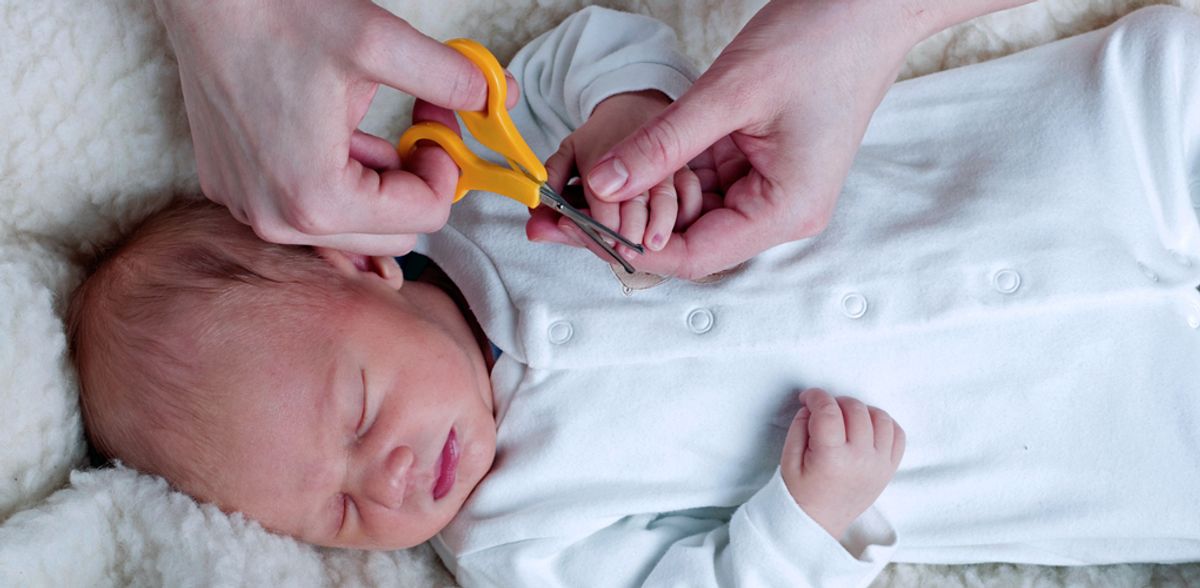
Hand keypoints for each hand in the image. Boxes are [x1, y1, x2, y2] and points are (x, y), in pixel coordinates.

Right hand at [153, 0, 504, 254]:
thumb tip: (498, 97)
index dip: (446, 167)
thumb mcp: (381, 42)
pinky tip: (336, 127)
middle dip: (417, 181)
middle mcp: (276, 220)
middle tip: (420, 120)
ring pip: (353, 226)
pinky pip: (309, 207)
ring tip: (373, 119)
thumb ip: (451, 79)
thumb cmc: (275, 14)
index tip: (439, 122)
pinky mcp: (235, 189)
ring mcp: (250, 208)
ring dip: (379, 181)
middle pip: (392, 234)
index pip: (425, 216)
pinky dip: (339, 177)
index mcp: (315, 199)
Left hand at [584, 0, 1030, 278]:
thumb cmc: (820, 41)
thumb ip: (661, 144)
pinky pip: (704, 181)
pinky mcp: (762, 164)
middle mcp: (780, 211)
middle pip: (687, 238)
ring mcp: (772, 188)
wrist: (870, 4)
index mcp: (784, 210)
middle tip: (559, 210)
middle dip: (625, 225)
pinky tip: (625, 162)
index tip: (571, 230)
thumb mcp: (727, 93)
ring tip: (581, 184)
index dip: (626, 248)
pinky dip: (665, 172)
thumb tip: (600, 185)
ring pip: (690, 210)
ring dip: (641, 197)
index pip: (691, 256)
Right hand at [781, 388, 903, 538]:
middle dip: (836, 402)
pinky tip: (867, 427)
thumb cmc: (800, 493)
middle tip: (823, 410)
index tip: (807, 398)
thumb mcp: (788, 459)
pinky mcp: (889, 469)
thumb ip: (799, 427)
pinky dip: (884, 424)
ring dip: (861, 410)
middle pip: (856, 410)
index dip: (816, 397)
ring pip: (880, 418)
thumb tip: (813, 406)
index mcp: (831, 458)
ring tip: (845, 418)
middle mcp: (860, 460)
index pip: (829, 412)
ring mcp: (879, 465)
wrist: (818, 523)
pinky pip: (898, 435)